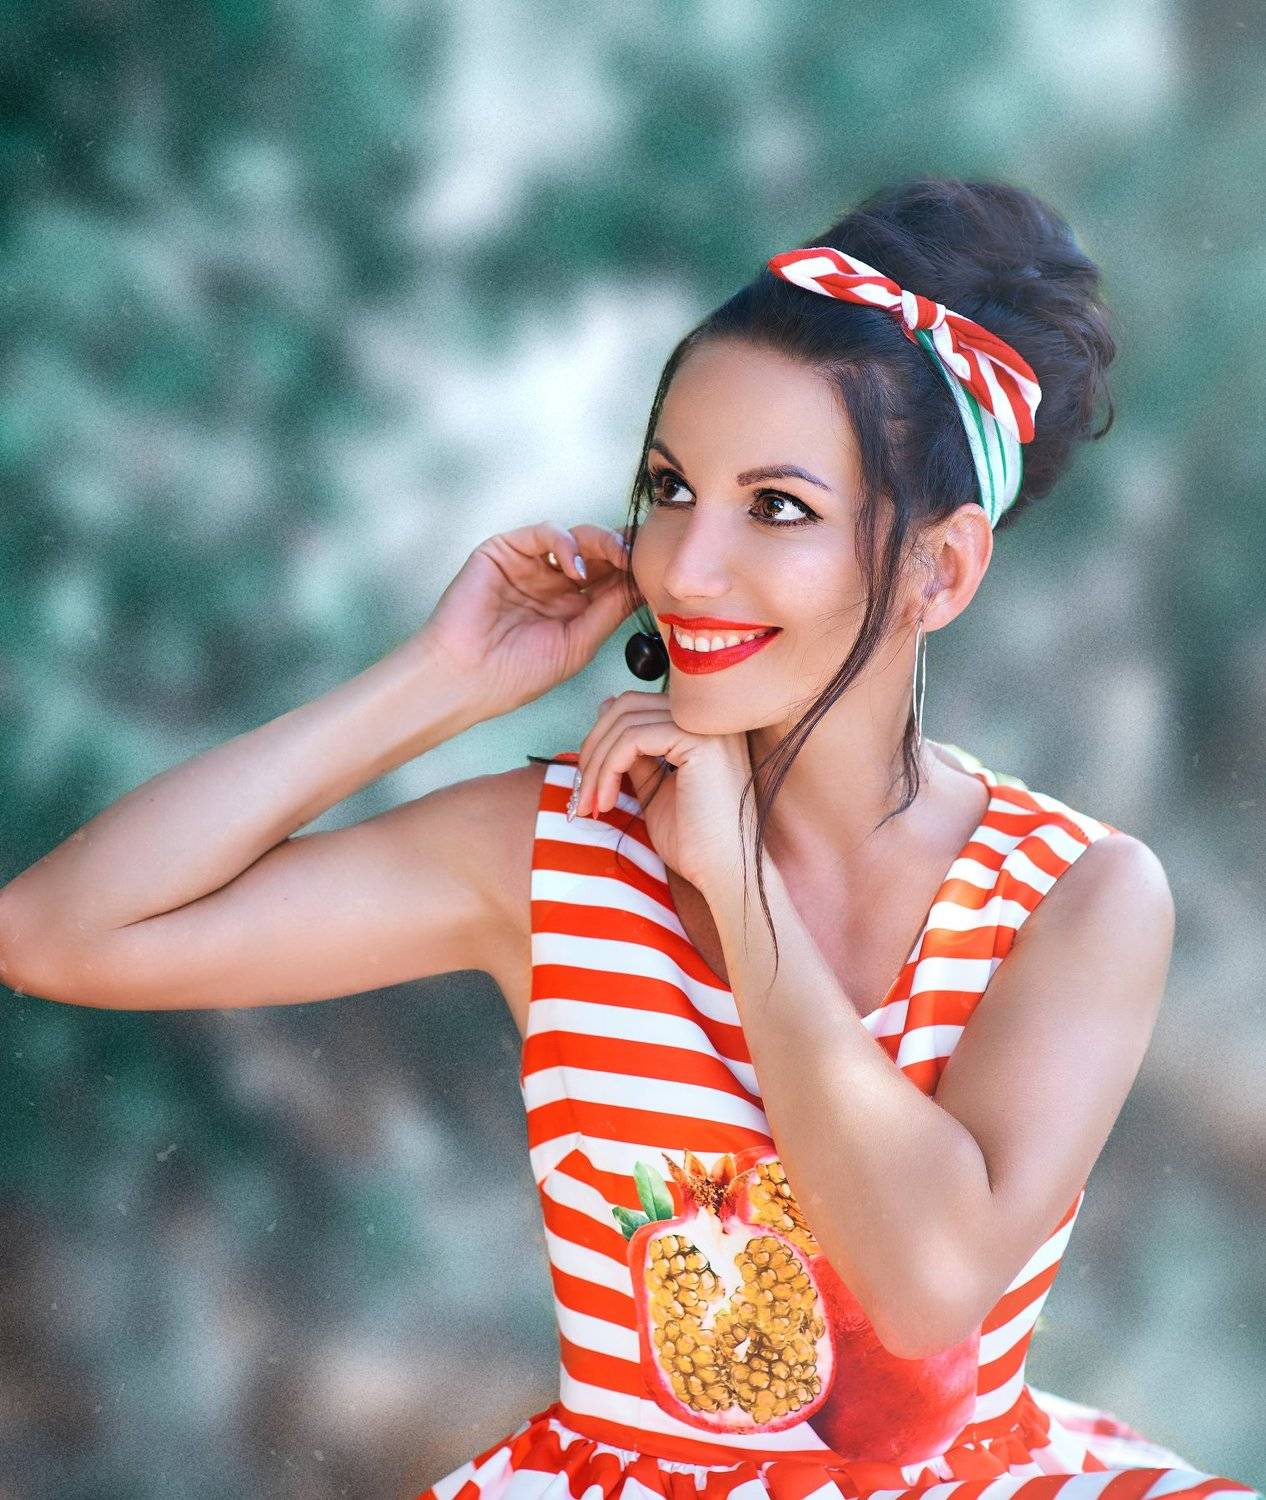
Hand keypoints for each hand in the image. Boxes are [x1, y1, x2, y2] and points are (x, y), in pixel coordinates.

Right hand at [407, 521, 636, 717]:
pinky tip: (576, 567)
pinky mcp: (506, 551)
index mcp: (574, 607)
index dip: (635, 570)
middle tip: (642, 553)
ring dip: (602, 542)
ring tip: (617, 555)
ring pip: (577, 537)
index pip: (612, 579)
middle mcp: (554, 582)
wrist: (466, 677)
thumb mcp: (579, 644)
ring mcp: (531, 565)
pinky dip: (566, 543)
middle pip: (599, 554)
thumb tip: (645, 584)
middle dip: (623, 550)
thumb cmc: (517, 673)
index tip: (659, 567)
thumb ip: (610, 611)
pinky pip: (544, 533)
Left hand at [570, 691, 755, 891]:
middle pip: (627, 706)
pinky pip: (632, 739)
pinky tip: (606, 803)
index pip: (636, 706)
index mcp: (700, 725)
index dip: (601, 739)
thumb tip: (606, 711)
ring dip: (596, 765)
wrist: (724, 873)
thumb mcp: (654, 786)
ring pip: (625, 722)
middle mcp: (708, 717)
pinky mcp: (698, 741)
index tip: (587, 782)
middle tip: (582, 793)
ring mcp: (706, 726)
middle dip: (593, 748)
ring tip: (591, 803)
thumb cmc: (694, 841)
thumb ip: (634, 752)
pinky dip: (608, 770)